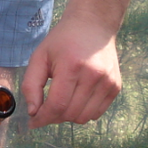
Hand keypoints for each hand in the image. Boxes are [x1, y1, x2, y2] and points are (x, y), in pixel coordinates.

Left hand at [21, 12, 121, 128]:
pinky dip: (83, 112)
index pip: (57, 105)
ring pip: (84, 117)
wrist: (94, 24)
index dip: (43, 118)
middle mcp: (94, 76)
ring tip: (62, 102)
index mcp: (72, 66)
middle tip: (45, 109)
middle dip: (53, 117)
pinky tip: (76, 98)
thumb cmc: (62, 41)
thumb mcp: (40, 57)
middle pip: (70, 114)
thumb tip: (33, 112)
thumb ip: (31, 85)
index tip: (33, 122)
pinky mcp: (116, 87)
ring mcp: (108, 82)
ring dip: (69, 116)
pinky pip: (97, 113)